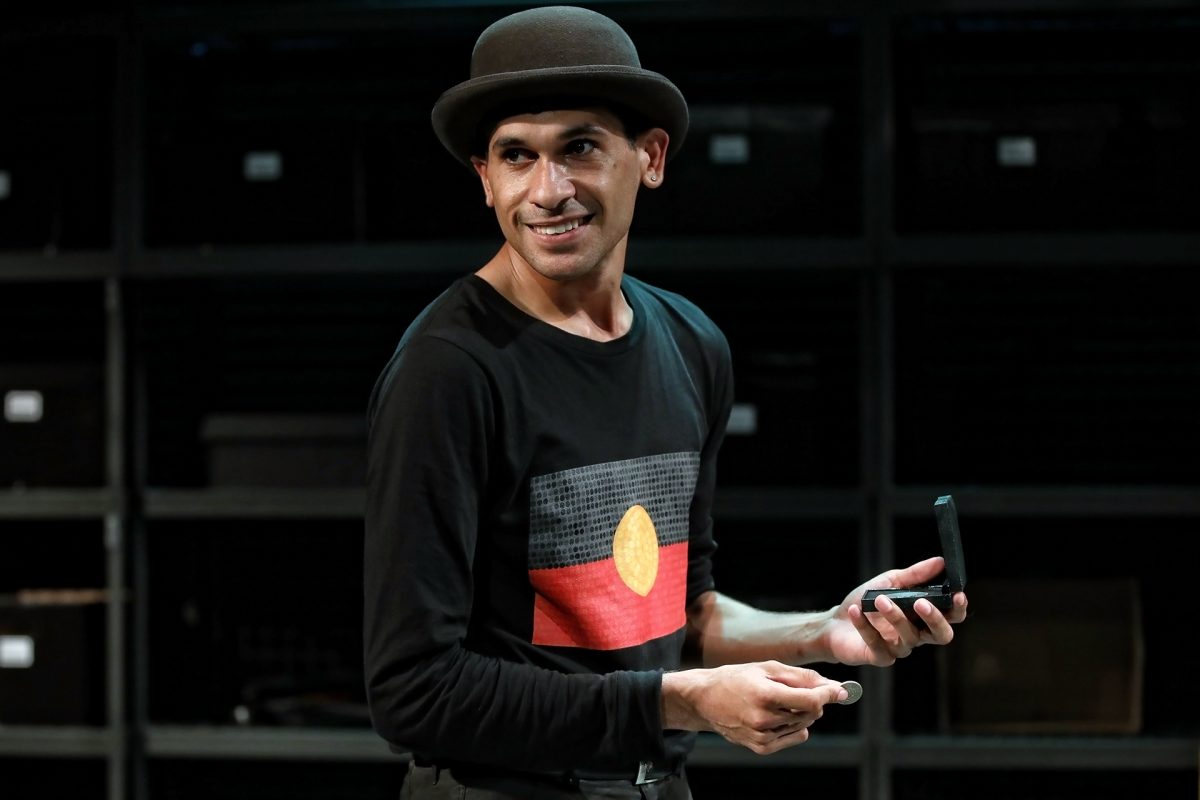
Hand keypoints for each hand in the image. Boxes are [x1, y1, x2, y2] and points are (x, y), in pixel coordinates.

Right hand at [661, 661, 847, 753]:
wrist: (705, 699)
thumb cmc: (735, 678)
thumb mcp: (766, 668)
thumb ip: (801, 677)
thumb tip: (831, 685)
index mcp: (765, 695)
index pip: (811, 700)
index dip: (828, 694)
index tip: (839, 690)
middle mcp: (764, 719)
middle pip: (810, 713)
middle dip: (812, 700)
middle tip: (798, 689)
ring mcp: (762, 736)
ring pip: (803, 725)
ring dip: (800, 712)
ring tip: (778, 700)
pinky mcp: (761, 747)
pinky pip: (793, 737)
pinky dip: (793, 726)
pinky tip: (776, 715)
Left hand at [829, 556, 968, 666]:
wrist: (834, 622)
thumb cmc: (865, 602)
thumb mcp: (889, 583)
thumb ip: (915, 575)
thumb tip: (940, 562)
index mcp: (922, 617)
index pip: (951, 618)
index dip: (958, 609)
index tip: (957, 595)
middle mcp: (916, 635)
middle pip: (941, 635)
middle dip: (935, 619)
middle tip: (920, 602)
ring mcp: (899, 648)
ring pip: (908, 637)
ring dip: (895, 616)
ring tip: (878, 599)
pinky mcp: (880, 657)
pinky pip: (878, 644)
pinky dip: (866, 626)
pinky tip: (856, 611)